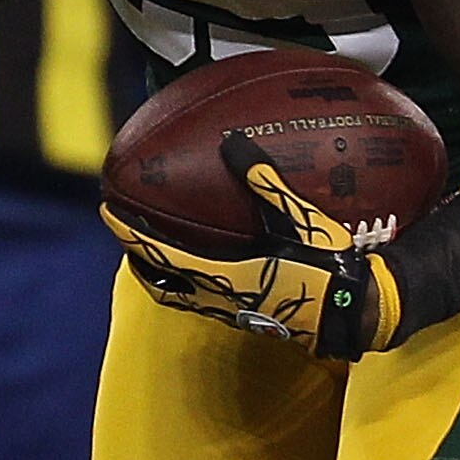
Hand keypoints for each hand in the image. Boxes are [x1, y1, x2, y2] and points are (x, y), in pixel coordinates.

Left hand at [103, 130, 388, 358]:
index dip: (129, 232)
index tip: (107, 211)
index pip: (159, 252)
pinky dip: (192, 280)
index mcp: (221, 273)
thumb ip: (264, 182)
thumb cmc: (328, 266)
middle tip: (125, 234)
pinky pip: (206, 298)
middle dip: (136, 257)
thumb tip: (234, 142)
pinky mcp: (250, 316)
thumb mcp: (297, 218)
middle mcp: (218, 297)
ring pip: (180, 295)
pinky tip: (209, 264)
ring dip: (161, 273)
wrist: (352, 312)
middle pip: (159, 280)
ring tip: (154, 251)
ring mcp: (232, 311)